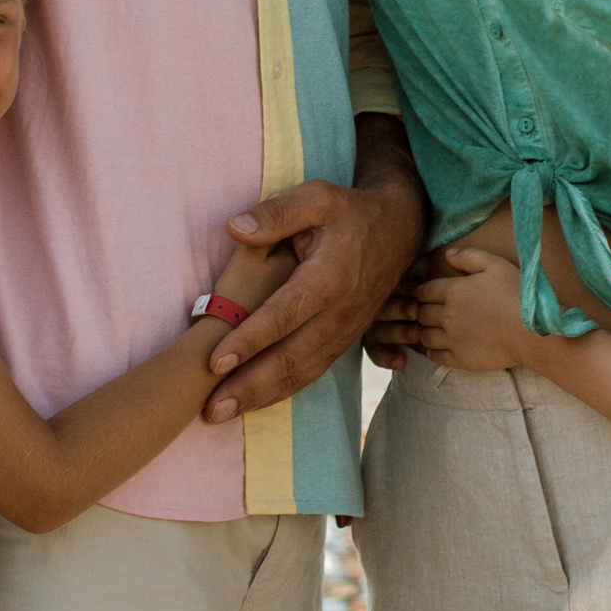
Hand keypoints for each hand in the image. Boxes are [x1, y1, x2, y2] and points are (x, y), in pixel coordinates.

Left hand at [203, 161, 426, 421]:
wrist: (400, 231)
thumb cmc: (351, 212)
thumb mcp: (318, 196)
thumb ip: (277, 212)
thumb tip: (235, 228)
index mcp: (328, 278)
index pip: (282, 316)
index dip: (248, 340)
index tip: (213, 361)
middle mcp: (338, 313)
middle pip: (290, 358)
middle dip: (248, 386)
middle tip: (209, 408)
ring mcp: (344, 332)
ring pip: (301, 373)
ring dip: (261, 397)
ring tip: (220, 413)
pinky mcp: (344, 340)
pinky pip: (312, 373)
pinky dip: (282, 392)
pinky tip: (253, 402)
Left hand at [408, 246, 534, 374]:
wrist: (530, 331)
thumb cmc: (516, 294)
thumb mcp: (496, 265)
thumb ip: (469, 257)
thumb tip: (447, 254)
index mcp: (453, 291)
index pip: (424, 291)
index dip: (422, 292)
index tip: (426, 295)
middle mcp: (447, 315)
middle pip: (421, 313)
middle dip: (422, 311)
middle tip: (426, 312)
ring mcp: (451, 339)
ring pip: (424, 336)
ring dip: (424, 331)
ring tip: (431, 330)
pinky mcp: (459, 359)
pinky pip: (435, 357)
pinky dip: (432, 352)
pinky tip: (437, 349)